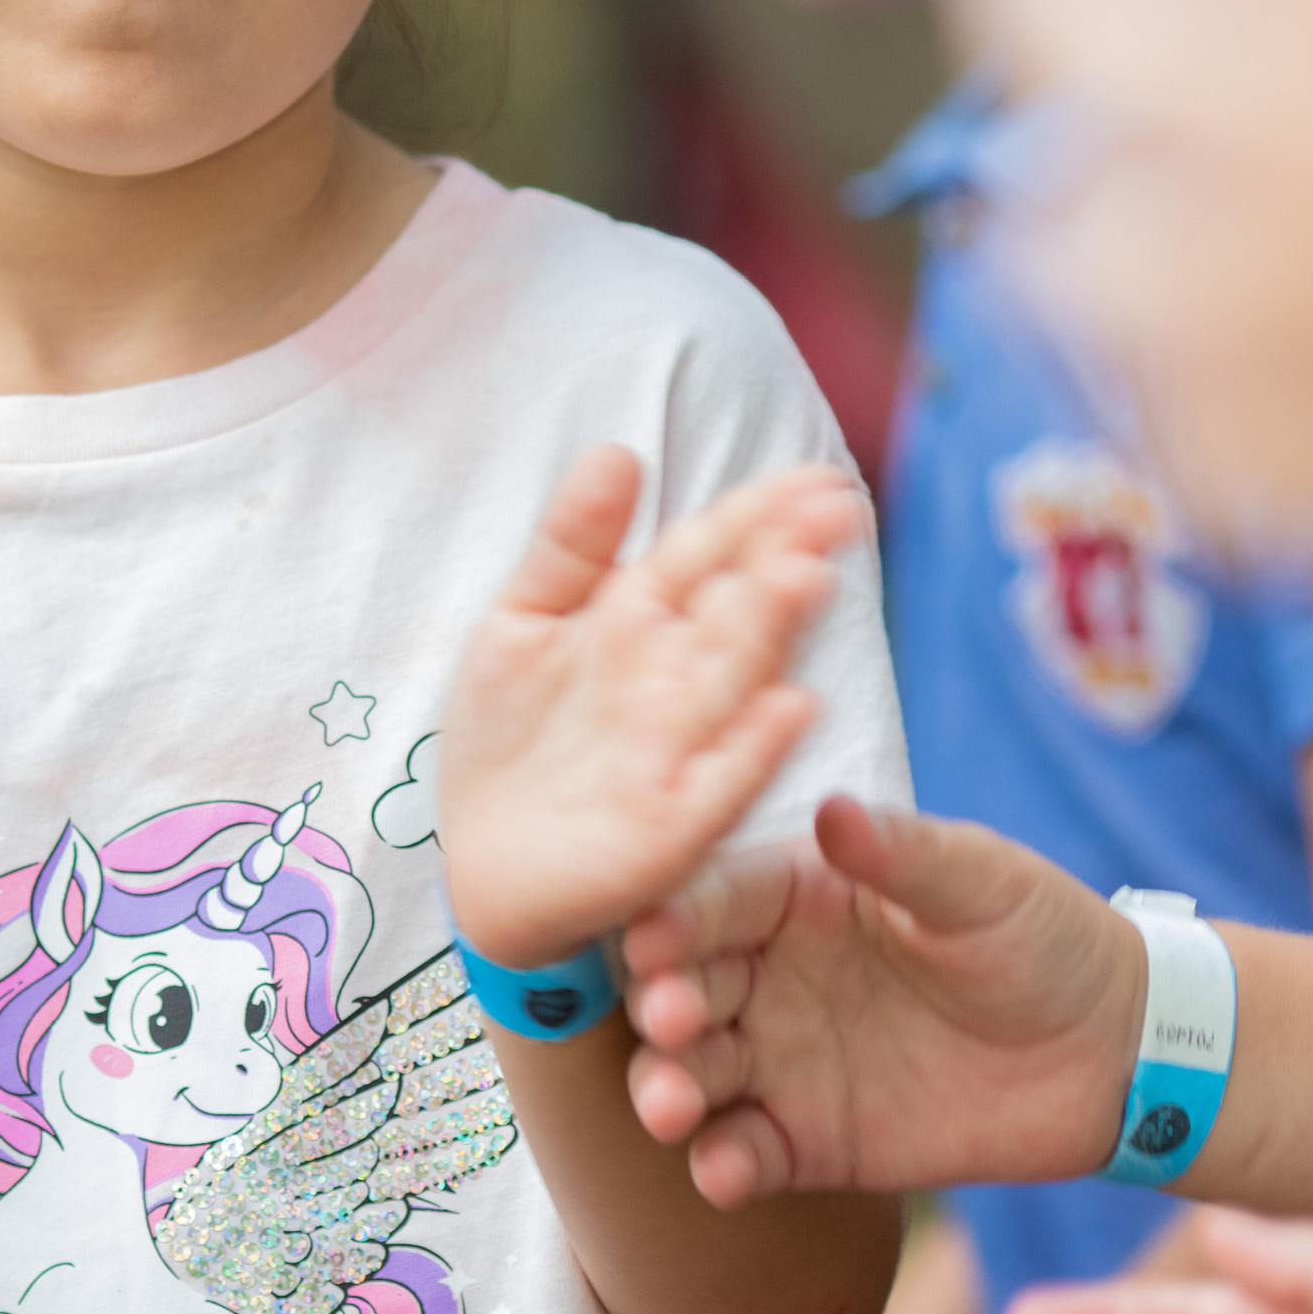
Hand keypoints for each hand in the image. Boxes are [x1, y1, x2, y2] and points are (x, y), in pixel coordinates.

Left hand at [435, 452, 862, 967]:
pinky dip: (755, 746)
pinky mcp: (673, 822)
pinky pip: (722, 780)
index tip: (813, 475)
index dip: (756, 513)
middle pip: (738, 607)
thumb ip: (570, 543)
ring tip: (806, 576)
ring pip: (738, 680)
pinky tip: (790, 706)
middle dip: (781, 557)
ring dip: (774, 631)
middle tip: (833, 510)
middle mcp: (677, 679)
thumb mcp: (520, 622)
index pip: (710, 552)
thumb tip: (619, 451)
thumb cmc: (510, 739)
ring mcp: (683, 748)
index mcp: (642, 620)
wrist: (479, 862)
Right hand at [623, 795, 1143, 1210]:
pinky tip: (722, 1171)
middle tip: (667, 1019)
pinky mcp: (810, 1141)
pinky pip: (747, 1154)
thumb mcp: (984, 882)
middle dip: (661, 1004)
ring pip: (697, 1072)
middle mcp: (771, 976)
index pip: (716, 898)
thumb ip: (903, 855)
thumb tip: (830, 810)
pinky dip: (723, 1165)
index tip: (652, 940)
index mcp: (799, 898)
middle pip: (685, 985)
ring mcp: (784, 1062)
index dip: (677, 917)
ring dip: (669, 1087)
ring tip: (671, 1106)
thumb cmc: (1045, 938)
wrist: (1113, 1053)